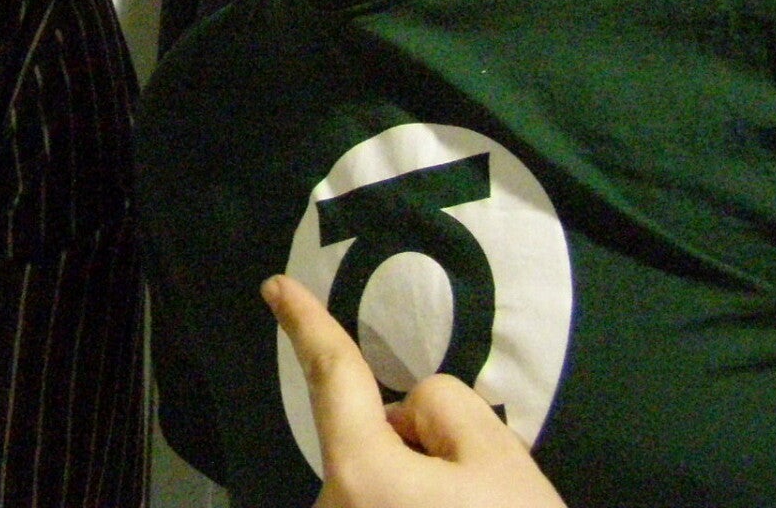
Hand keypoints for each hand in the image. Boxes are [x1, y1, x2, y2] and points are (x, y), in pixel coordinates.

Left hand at [262, 274, 566, 507]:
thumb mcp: (500, 459)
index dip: (307, 325)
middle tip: (485, 495)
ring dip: (422, 493)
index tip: (276, 288)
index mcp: (360, 472)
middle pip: (371, 442)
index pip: (331, 377)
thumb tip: (409, 418)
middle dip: (420, 452)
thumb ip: (442, 407)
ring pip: (379, 486)